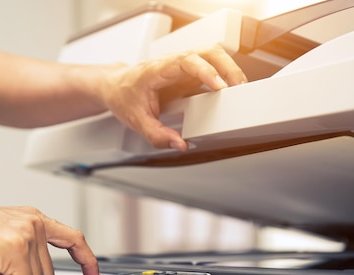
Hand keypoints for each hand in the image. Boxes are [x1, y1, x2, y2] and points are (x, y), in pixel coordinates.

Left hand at [101, 45, 246, 150]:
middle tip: (238, 86)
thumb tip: (179, 144)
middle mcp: (173, 63)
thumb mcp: (135, 120)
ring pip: (212, 55)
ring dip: (229, 68)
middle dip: (226, 66)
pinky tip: (230, 90)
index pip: (186, 62)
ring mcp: (182, 66)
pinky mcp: (188, 73)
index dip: (206, 71)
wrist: (115, 86)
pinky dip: (224, 74)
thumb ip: (157, 135)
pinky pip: (211, 66)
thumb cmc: (123, 96)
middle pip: (206, 51)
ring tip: (239, 88)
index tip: (219, 86)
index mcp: (158, 70)